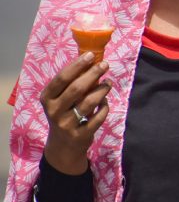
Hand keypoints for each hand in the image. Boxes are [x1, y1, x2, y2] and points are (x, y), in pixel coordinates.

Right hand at [40, 53, 111, 174]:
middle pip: (76, 88)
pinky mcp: (80, 134)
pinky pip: (98, 117)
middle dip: (93, 74)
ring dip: (102, 90)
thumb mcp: (60, 101)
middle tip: (105, 65)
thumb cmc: (63, 115)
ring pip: (89, 102)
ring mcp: (67, 124)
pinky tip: (105, 102)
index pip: (62, 78)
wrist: (62, 145)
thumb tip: (91, 61)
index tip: (91, 55)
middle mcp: (54, 111)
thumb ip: (71, 84)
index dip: (77, 65)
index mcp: (47, 98)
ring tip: (109, 83)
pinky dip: (105, 107)